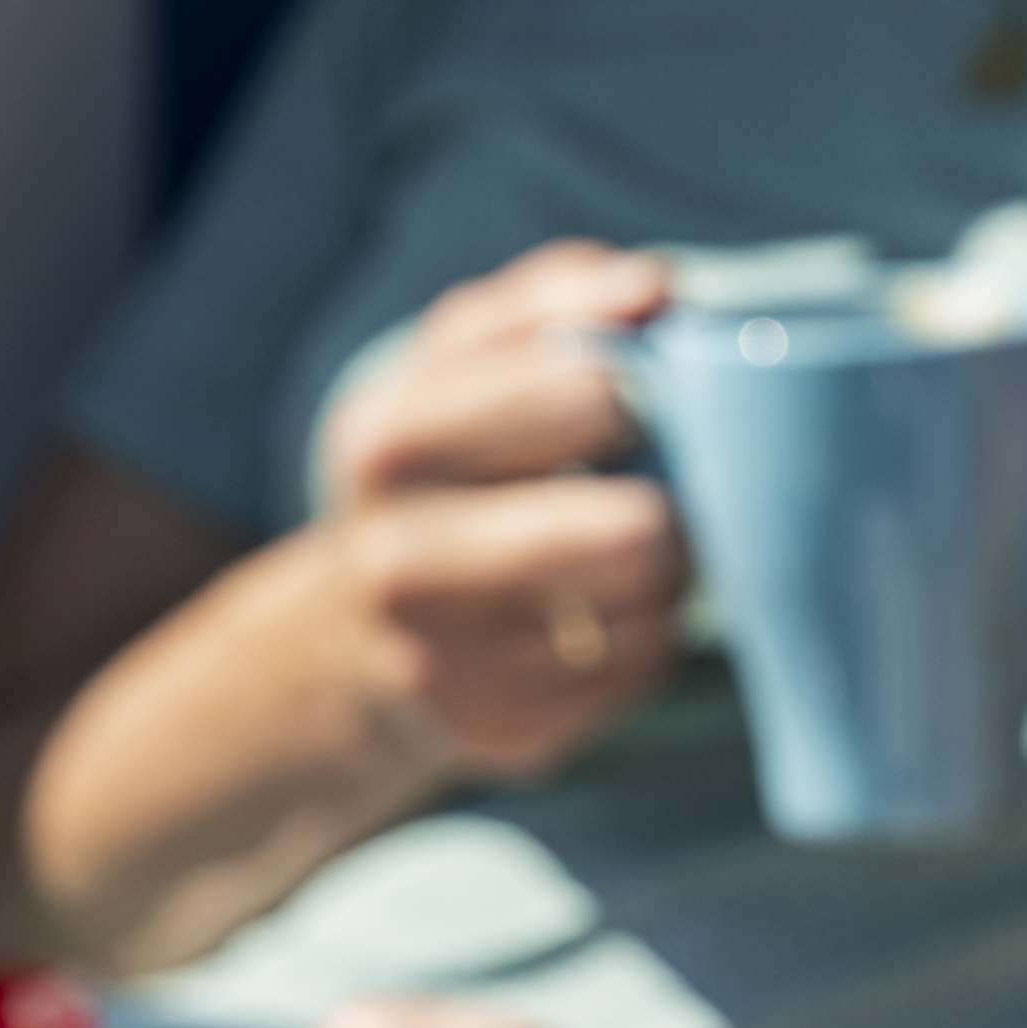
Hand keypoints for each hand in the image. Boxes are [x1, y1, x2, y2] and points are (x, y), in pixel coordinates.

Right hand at [315, 242, 687, 782]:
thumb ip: (555, 302)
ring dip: (667, 585)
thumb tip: (658, 290)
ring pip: (650, 615)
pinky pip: (639, 677)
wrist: (355, 639)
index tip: (639, 399)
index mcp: (390, 442)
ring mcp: (453, 667)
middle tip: (661, 496)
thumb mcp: (462, 363)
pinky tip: (606, 621)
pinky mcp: (508, 737)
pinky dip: (646, 644)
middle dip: (671, 512)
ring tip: (630, 560)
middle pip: (635, 535)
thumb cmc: (443, 468)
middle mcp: (404, 564)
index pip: (585, 396)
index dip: (640, 395)